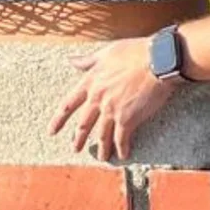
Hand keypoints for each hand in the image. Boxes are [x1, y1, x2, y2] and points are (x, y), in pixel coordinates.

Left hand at [48, 36, 177, 161]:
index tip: (52, 131)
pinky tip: (122, 155)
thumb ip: (88, 60)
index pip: (69, 104)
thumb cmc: (135, 52)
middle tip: (75, 148)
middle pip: (84, 124)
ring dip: (101, 148)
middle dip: (78, 139)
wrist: (158, 60)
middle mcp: (97, 98)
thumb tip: (72, 60)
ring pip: (101, 135)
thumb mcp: (107, 52)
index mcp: (91, 82)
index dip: (59, 120)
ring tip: (102, 156)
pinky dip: (121, 148)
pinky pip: (121, 138)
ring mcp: (111, 110)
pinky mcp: (127, 119)